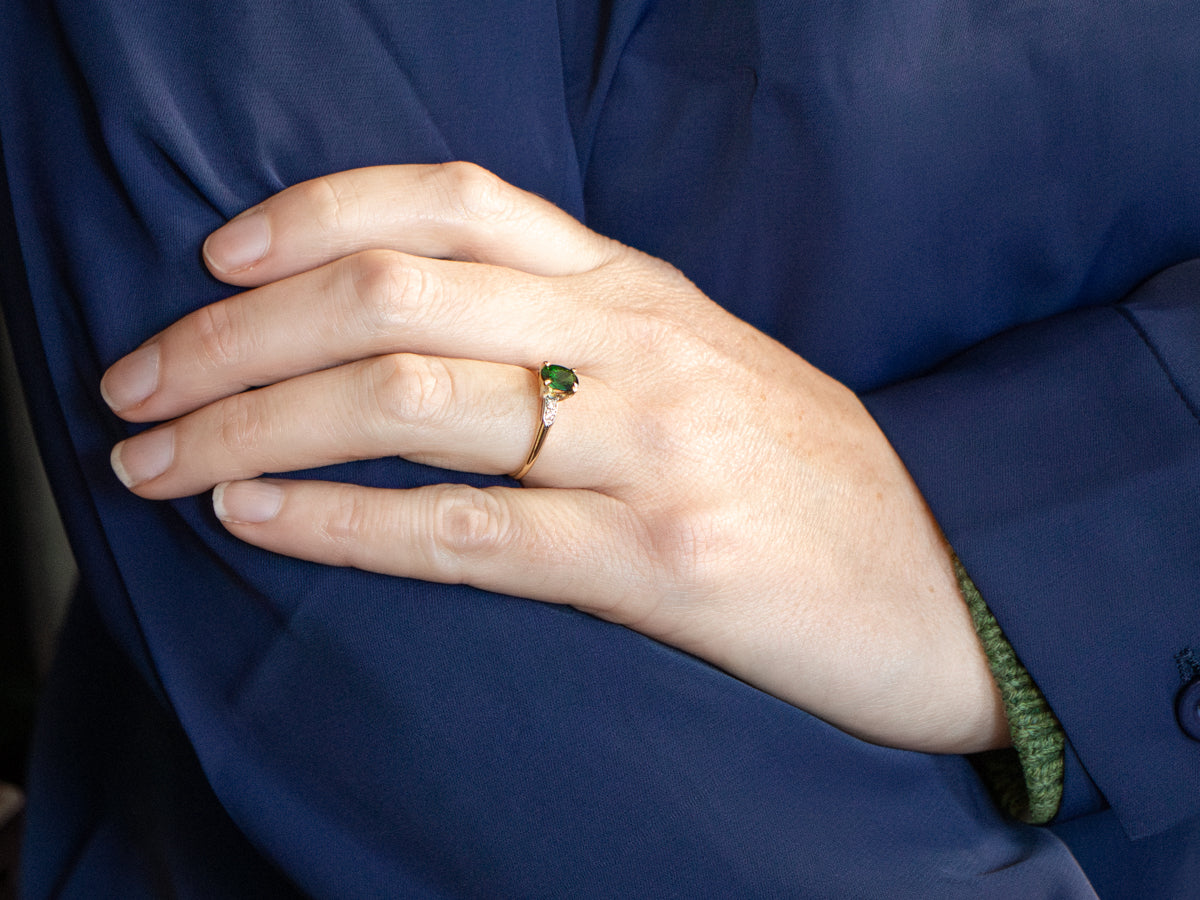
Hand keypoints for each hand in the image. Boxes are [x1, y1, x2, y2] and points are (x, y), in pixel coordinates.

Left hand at [101, 162, 1006, 752]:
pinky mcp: (662, 561)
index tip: (218, 260)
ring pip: (408, 398)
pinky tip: (255, 518)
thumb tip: (435, 339)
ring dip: (252, 424)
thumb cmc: (811, 480)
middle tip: (136, 382)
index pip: (451, 199)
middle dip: (233, 335)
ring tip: (155, 461)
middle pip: (393, 294)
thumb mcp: (704, 365)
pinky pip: (466, 530)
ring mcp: (651, 448)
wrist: (950, 588)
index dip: (313, 214)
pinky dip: (341, 520)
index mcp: (641, 289)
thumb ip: (586, 333)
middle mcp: (637, 344)